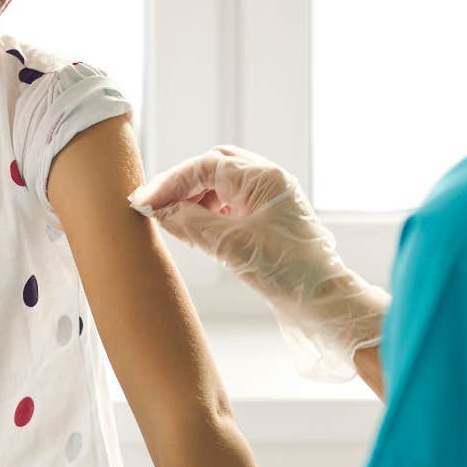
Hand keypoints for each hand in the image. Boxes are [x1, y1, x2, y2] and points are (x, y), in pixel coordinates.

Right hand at [130, 146, 387, 380]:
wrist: (322, 300)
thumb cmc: (288, 272)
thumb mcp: (233, 247)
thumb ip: (192, 223)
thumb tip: (159, 211)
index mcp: (264, 178)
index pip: (206, 166)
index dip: (171, 182)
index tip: (144, 201)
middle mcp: (267, 180)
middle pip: (212, 168)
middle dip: (180, 184)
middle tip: (153, 206)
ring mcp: (268, 197)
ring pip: (220, 185)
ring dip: (193, 198)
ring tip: (170, 219)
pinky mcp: (266, 216)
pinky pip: (229, 203)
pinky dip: (207, 211)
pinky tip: (193, 227)